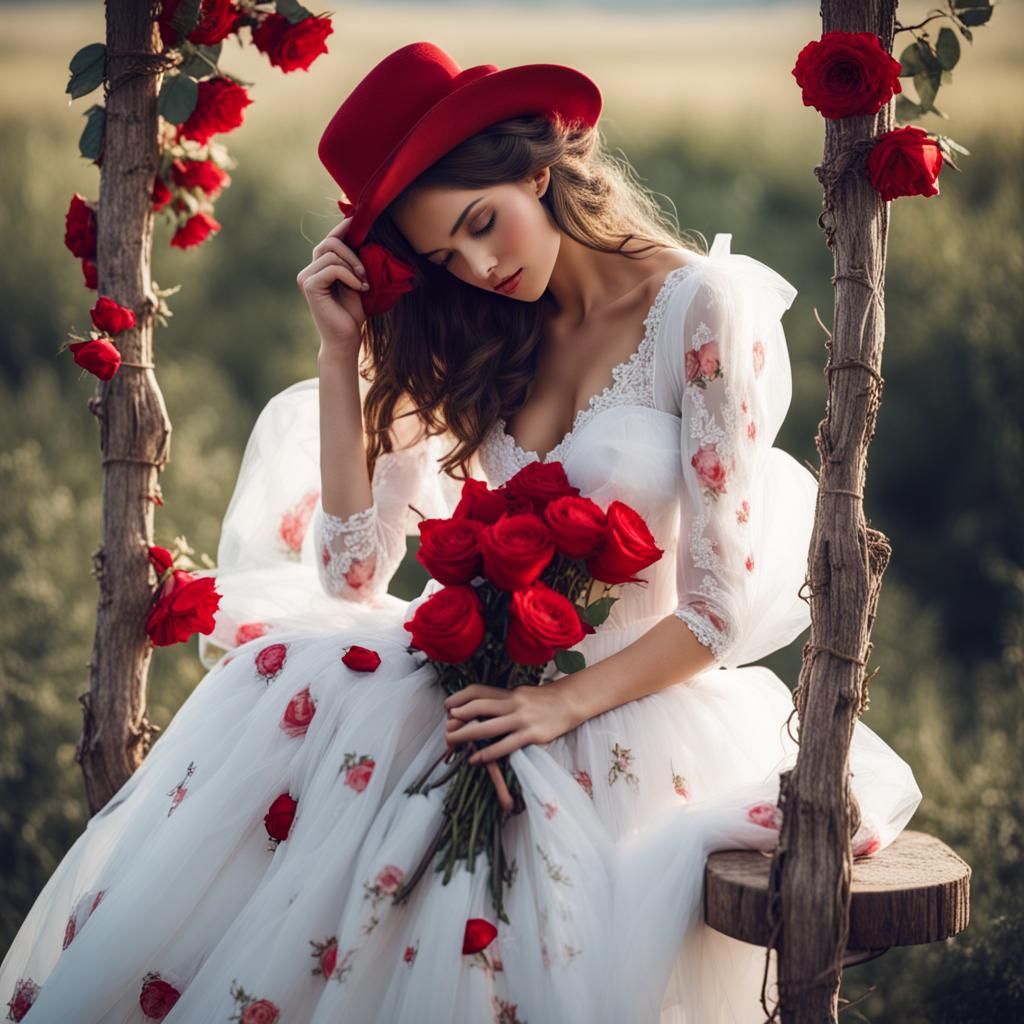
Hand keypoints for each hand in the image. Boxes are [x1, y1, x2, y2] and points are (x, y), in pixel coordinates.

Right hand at [296, 216, 368, 354]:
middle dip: (353, 253)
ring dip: (353, 266)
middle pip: (330, 241)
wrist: (346, 339)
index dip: (345, 228)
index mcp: (320, 267)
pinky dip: (349, 276)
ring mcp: (306, 276)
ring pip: (332, 253)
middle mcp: (310, 269)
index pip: (331, 239)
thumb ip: (354, 262)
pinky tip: (358, 288)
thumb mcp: (357, 282)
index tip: (361, 220)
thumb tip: (363, 235)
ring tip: (363, 284)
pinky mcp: (309, 284)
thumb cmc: (352, 315)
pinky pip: (333, 267)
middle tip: (366, 274)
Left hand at [443, 683, 580, 765]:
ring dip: (466, 735)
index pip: (478, 691)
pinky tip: (475, 759)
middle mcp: (513, 703)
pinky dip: (487, 753)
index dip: (460, 697)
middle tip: (446, 729)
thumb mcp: (521, 694)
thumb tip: (482, 708)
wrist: (570, 702)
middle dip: (458, 718)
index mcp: (509, 692)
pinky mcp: (531, 735)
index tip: (447, 706)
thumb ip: (503, 700)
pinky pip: (504, 745)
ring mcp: (521, 719)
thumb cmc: (544, 700)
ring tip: (452, 743)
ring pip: (487, 727)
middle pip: (478, 707)